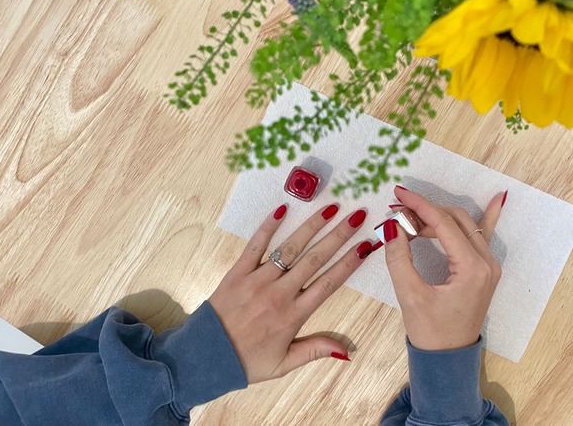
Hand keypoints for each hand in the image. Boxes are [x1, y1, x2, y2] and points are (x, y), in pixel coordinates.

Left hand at [209, 204, 370, 383]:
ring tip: (331, 208)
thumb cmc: (246, 361)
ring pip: (290, 248)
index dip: (349, 263)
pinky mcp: (238, 272)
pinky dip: (268, 227)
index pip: (328, 283)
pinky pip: (255, 245)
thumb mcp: (283, 364)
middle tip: (357, 216)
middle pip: (315, 259)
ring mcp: (257, 280)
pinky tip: (282, 209)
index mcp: (293, 316)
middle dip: (338, 236)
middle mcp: (278, 294)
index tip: (367, 245)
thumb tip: (347, 350)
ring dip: (311, 226)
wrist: (205, 356)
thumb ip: (315, 350)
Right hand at [384, 186, 504, 350]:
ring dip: (440, 217)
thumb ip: (399, 258)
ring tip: (413, 217)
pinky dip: (488, 216)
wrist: (447, 358)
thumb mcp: (410, 295)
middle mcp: (486, 263)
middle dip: (427, 211)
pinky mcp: (484, 271)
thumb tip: (392, 226)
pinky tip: (498, 198)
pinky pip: (484, 237)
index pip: (443, 224)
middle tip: (399, 210)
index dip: (419, 206)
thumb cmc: (431, 331)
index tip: (398, 194)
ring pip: (465, 226)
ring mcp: (489, 266)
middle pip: (456, 220)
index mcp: (472, 268)